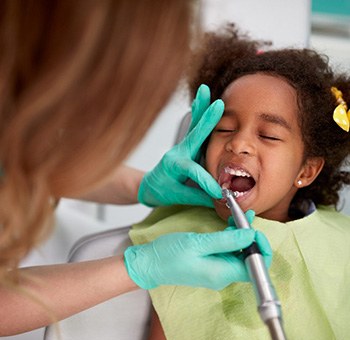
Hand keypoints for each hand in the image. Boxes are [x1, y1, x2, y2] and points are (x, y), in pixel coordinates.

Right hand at [124, 227, 271, 289]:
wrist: (150, 264)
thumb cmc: (169, 254)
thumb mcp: (198, 243)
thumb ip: (227, 240)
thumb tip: (251, 235)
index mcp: (222, 273)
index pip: (256, 267)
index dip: (260, 247)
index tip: (253, 229)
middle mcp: (223, 275)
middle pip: (250, 259)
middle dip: (251, 238)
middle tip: (245, 218)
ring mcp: (217, 271)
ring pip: (240, 254)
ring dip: (241, 236)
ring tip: (238, 216)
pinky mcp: (211, 265)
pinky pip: (228, 252)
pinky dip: (231, 238)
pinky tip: (230, 225)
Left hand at [138, 85, 223, 207]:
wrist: (149, 185)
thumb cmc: (161, 190)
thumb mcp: (178, 197)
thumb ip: (199, 197)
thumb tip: (219, 200)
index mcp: (174, 167)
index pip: (194, 172)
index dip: (207, 182)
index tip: (218, 193)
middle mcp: (178, 153)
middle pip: (194, 135)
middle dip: (207, 120)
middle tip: (218, 105)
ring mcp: (182, 147)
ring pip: (194, 126)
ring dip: (201, 108)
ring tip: (204, 91)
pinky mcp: (187, 146)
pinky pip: (195, 128)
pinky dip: (200, 113)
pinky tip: (202, 99)